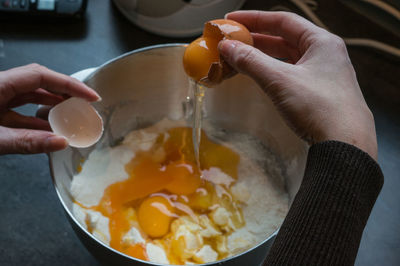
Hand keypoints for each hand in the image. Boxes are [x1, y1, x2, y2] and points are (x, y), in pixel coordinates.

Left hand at [0, 64, 99, 153]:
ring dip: (52, 106)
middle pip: (38, 82)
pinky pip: (19, 112)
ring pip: (29, 96)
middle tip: (86, 103)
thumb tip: (60, 141)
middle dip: (65, 92)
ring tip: (72, 115)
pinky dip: (36, 120)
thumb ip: (26, 141)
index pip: (41, 75)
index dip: (69, 84)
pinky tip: (49, 130)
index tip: (90, 96)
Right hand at [219, 11, 376, 158]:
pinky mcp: (318, 93)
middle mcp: (324, 55)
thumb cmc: (320, 108)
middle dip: (256, 39)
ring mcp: (323, 75)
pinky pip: (290, 74)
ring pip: (287, 58)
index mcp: (322, 42)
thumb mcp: (280, 80)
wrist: (345, 145)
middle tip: (232, 40)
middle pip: (285, 38)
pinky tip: (259, 76)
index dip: (255, 19)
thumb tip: (228, 47)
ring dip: (263, 57)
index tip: (232, 22)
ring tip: (240, 58)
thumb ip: (251, 61)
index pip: (283, 21)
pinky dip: (272, 72)